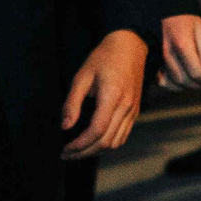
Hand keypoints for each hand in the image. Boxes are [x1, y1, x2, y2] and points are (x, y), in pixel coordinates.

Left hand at [61, 29, 149, 156]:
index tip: (65, 148)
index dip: (80, 144)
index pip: (97, 130)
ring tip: (78, 150)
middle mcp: (126, 106)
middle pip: (106, 141)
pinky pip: (123, 135)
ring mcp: (133, 110)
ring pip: (116, 142)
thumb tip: (65, 127)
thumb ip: (72, 103)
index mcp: (112, 96)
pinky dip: (108, 144)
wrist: (131, 47)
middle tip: (67, 154)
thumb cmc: (104, 58)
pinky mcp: (135, 111)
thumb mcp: (82, 76)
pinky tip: (93, 142)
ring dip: (96, 151)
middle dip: (85, 152)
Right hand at [159, 13, 200, 89]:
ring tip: (197, 81)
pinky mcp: (154, 61)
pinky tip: (182, 78)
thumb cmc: (186, 20)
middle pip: (184, 81)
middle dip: (198, 85)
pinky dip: (173, 85)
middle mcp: (168, 54)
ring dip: (187, 86)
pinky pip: (161, 81)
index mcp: (183, 45)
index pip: (196, 72)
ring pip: (173, 84)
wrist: (167, 13)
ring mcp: (159, 59)